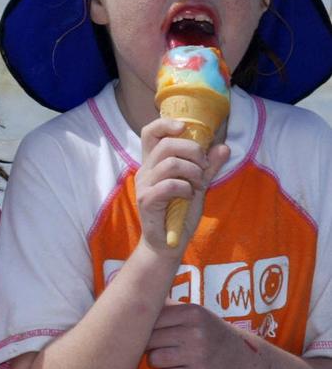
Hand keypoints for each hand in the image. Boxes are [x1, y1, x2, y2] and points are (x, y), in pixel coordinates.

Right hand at [136, 118, 228, 250]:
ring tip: (198, 184)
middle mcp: (146, 170)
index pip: (150, 133)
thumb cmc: (179, 214)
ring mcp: (144, 185)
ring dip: (192, 172)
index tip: (184, 127)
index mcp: (154, 162)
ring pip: (170, 163)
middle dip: (192, 150)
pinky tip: (189, 196)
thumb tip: (223, 147)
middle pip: (166, 144)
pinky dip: (185, 188)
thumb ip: (208, 168)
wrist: (167, 244)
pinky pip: (169, 185)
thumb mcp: (197, 186)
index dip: (165, 124)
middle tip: (203, 166)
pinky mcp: (146, 200)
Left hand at [146, 300, 243, 368]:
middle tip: (160, 346)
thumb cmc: (207, 331)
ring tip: (170, 357)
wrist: (240, 356)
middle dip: (149, 345)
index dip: (143, 327)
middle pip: (149, 340)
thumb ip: (167, 306)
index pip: (151, 318)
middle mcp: (195, 332)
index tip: (147, 331)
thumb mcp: (194, 312)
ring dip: (158, 361)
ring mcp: (198, 355)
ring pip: (154, 359)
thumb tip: (133, 297)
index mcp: (191, 312)